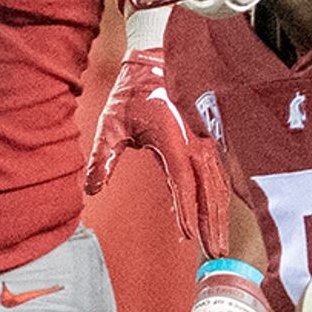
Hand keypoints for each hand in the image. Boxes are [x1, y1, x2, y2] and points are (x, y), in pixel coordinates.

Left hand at [83, 32, 227, 251]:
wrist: (158, 57)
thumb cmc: (134, 91)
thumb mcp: (111, 123)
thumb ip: (102, 158)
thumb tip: (91, 189)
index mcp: (173, 138)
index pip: (183, 182)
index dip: (186, 210)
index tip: (187, 236)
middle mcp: (196, 141)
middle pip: (210, 190)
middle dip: (212, 224)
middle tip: (215, 254)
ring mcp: (207, 140)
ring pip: (219, 184)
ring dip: (220, 215)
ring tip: (218, 243)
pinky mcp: (210, 140)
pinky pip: (220, 174)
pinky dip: (220, 198)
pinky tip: (217, 216)